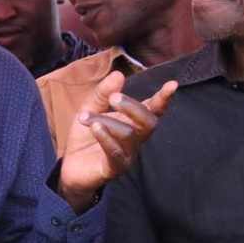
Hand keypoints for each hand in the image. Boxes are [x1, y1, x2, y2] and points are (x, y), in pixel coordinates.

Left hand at [58, 71, 177, 212]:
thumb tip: (119, 74)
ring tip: (85, 118)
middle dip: (134, 107)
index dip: (163, 98)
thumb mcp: (89, 108)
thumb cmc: (85, 137)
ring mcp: (127, 155)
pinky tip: (95, 128)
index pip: (153, 109)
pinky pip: (116, 153)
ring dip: (107, 121)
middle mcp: (135, 139)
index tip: (173, 84)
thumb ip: (103, 93)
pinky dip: (106, 138)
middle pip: (149, 122)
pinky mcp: (114, 169)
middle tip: (114, 98)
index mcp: (133, 122)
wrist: (70, 167)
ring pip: (128, 135)